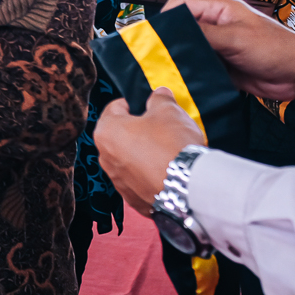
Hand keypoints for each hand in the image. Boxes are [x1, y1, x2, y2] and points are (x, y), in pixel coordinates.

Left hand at [94, 91, 204, 216]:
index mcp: (106, 131)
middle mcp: (106, 158)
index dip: (131, 103)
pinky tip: (168, 171)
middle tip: (160, 129)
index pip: (114, 109)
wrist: (189, 187)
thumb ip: (160, 99)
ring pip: (129, 160)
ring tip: (167, 152)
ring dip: (143, 154)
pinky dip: (150, 175)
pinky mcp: (134, 199)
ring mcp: (118, 181)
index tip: (143, 105)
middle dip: (138, 131)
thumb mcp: (168, 111)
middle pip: (120, 136)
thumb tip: (159, 94)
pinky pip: (140, 181)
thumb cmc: (172, 145)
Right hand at [163, 0, 294, 105]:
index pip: (180, 6)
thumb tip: (170, 33)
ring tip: (168, 71)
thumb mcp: (235, 38)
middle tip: (156, 57)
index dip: (165, 18)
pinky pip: (198, 68)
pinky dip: (191, 75)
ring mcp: (218, 47)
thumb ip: (202, 34)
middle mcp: (215, 26)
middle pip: (180, 29)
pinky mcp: (221, 66)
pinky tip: (185, 82)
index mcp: (219, 9)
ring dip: (180, 61)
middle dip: (169, 42)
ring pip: (187, 51)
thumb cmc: (277, 49)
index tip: (153, 36)